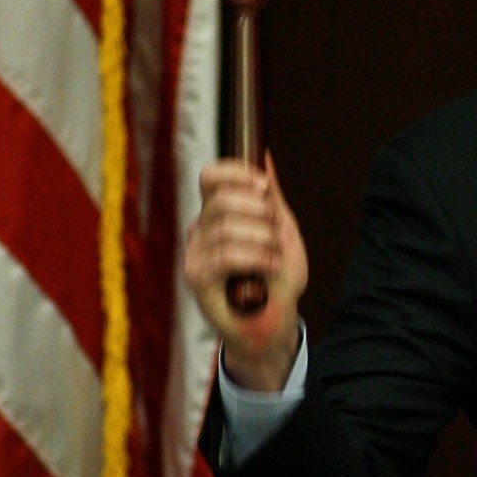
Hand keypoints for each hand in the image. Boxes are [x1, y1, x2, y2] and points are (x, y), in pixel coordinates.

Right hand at [184, 151, 307, 391]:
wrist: (274, 320)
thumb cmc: (276, 277)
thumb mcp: (281, 230)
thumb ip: (271, 198)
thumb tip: (265, 156)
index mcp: (218, 213)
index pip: (211, 177)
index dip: (236, 174)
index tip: (264, 186)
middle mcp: (200, 229)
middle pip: (220, 200)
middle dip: (258, 211)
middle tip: (276, 230)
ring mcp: (195, 253)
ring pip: (226, 228)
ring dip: (263, 240)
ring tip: (276, 256)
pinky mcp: (197, 277)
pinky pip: (224, 255)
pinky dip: (256, 258)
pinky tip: (270, 268)